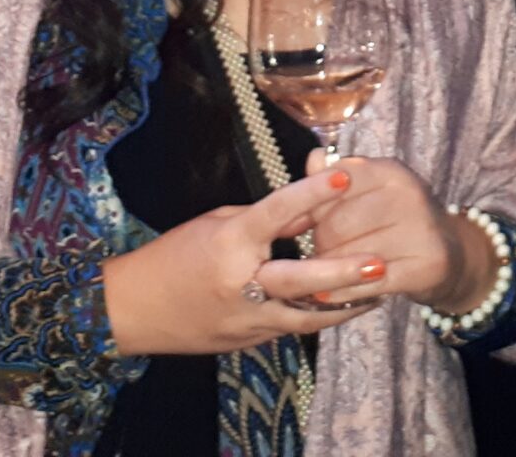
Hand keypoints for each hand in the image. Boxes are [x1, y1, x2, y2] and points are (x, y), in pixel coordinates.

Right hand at [100, 169, 380, 354]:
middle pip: (299, 279)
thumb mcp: (216, 224)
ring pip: (306, 315)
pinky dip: (321, 316)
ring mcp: (246, 317)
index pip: (275, 212)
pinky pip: (292, 327)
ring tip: (382, 288)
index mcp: (230, 243)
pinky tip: (349, 306)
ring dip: (346, 304)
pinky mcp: (249, 339)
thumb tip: (307, 212)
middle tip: (379, 261)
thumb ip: (264, 221)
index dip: (310, 193)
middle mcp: (240, 282)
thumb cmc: (174, 256)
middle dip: (341, 272)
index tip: (342, 176)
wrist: (134, 311)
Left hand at [300, 154, 494, 315]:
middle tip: (318, 254)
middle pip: (336, 226)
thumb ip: (334, 181)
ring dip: (327, 273)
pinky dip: (343, 293)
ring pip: (349, 258)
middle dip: (318, 244)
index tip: (294, 225)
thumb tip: (313, 160)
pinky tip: (328, 295)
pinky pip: (369, 284)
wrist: (449, 256)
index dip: (309, 208)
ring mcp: (422, 230)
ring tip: (324, 274)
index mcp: (390, 171)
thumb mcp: (366, 194)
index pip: (333, 184)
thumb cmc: (393, 223)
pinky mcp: (429, 265)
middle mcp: (409, 194)